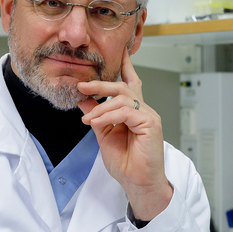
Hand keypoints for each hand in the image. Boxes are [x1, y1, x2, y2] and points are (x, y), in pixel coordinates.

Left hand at [77, 58, 172, 221]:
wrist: (138, 183)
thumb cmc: (126, 163)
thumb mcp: (103, 134)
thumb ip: (96, 115)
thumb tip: (83, 98)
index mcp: (133, 111)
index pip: (129, 82)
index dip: (125, 65)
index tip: (119, 48)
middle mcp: (142, 110)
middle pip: (122, 86)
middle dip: (100, 84)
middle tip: (81, 86)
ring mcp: (148, 115)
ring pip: (122, 97)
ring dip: (100, 107)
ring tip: (88, 120)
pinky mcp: (150, 123)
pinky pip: (126, 112)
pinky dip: (108, 116)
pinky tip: (97, 124)